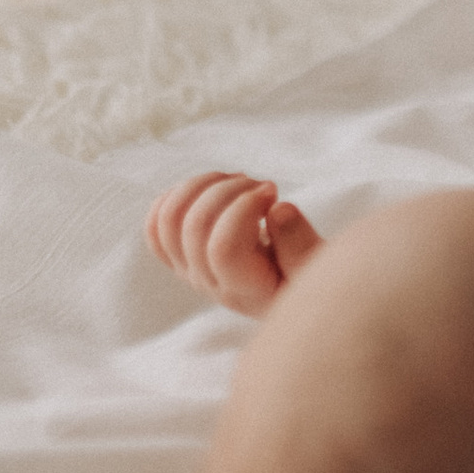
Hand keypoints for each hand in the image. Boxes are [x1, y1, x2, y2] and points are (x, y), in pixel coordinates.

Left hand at [146, 169, 322, 312]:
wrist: (289, 291)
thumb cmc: (308, 278)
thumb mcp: (317, 267)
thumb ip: (301, 244)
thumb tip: (279, 210)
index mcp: (246, 290)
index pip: (222, 247)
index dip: (244, 207)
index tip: (273, 192)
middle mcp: (210, 283)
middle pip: (194, 227)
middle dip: (229, 190)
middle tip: (262, 185)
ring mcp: (190, 270)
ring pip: (169, 220)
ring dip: (201, 186)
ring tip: (236, 181)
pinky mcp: (180, 256)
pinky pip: (156, 225)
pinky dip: (174, 197)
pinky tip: (208, 188)